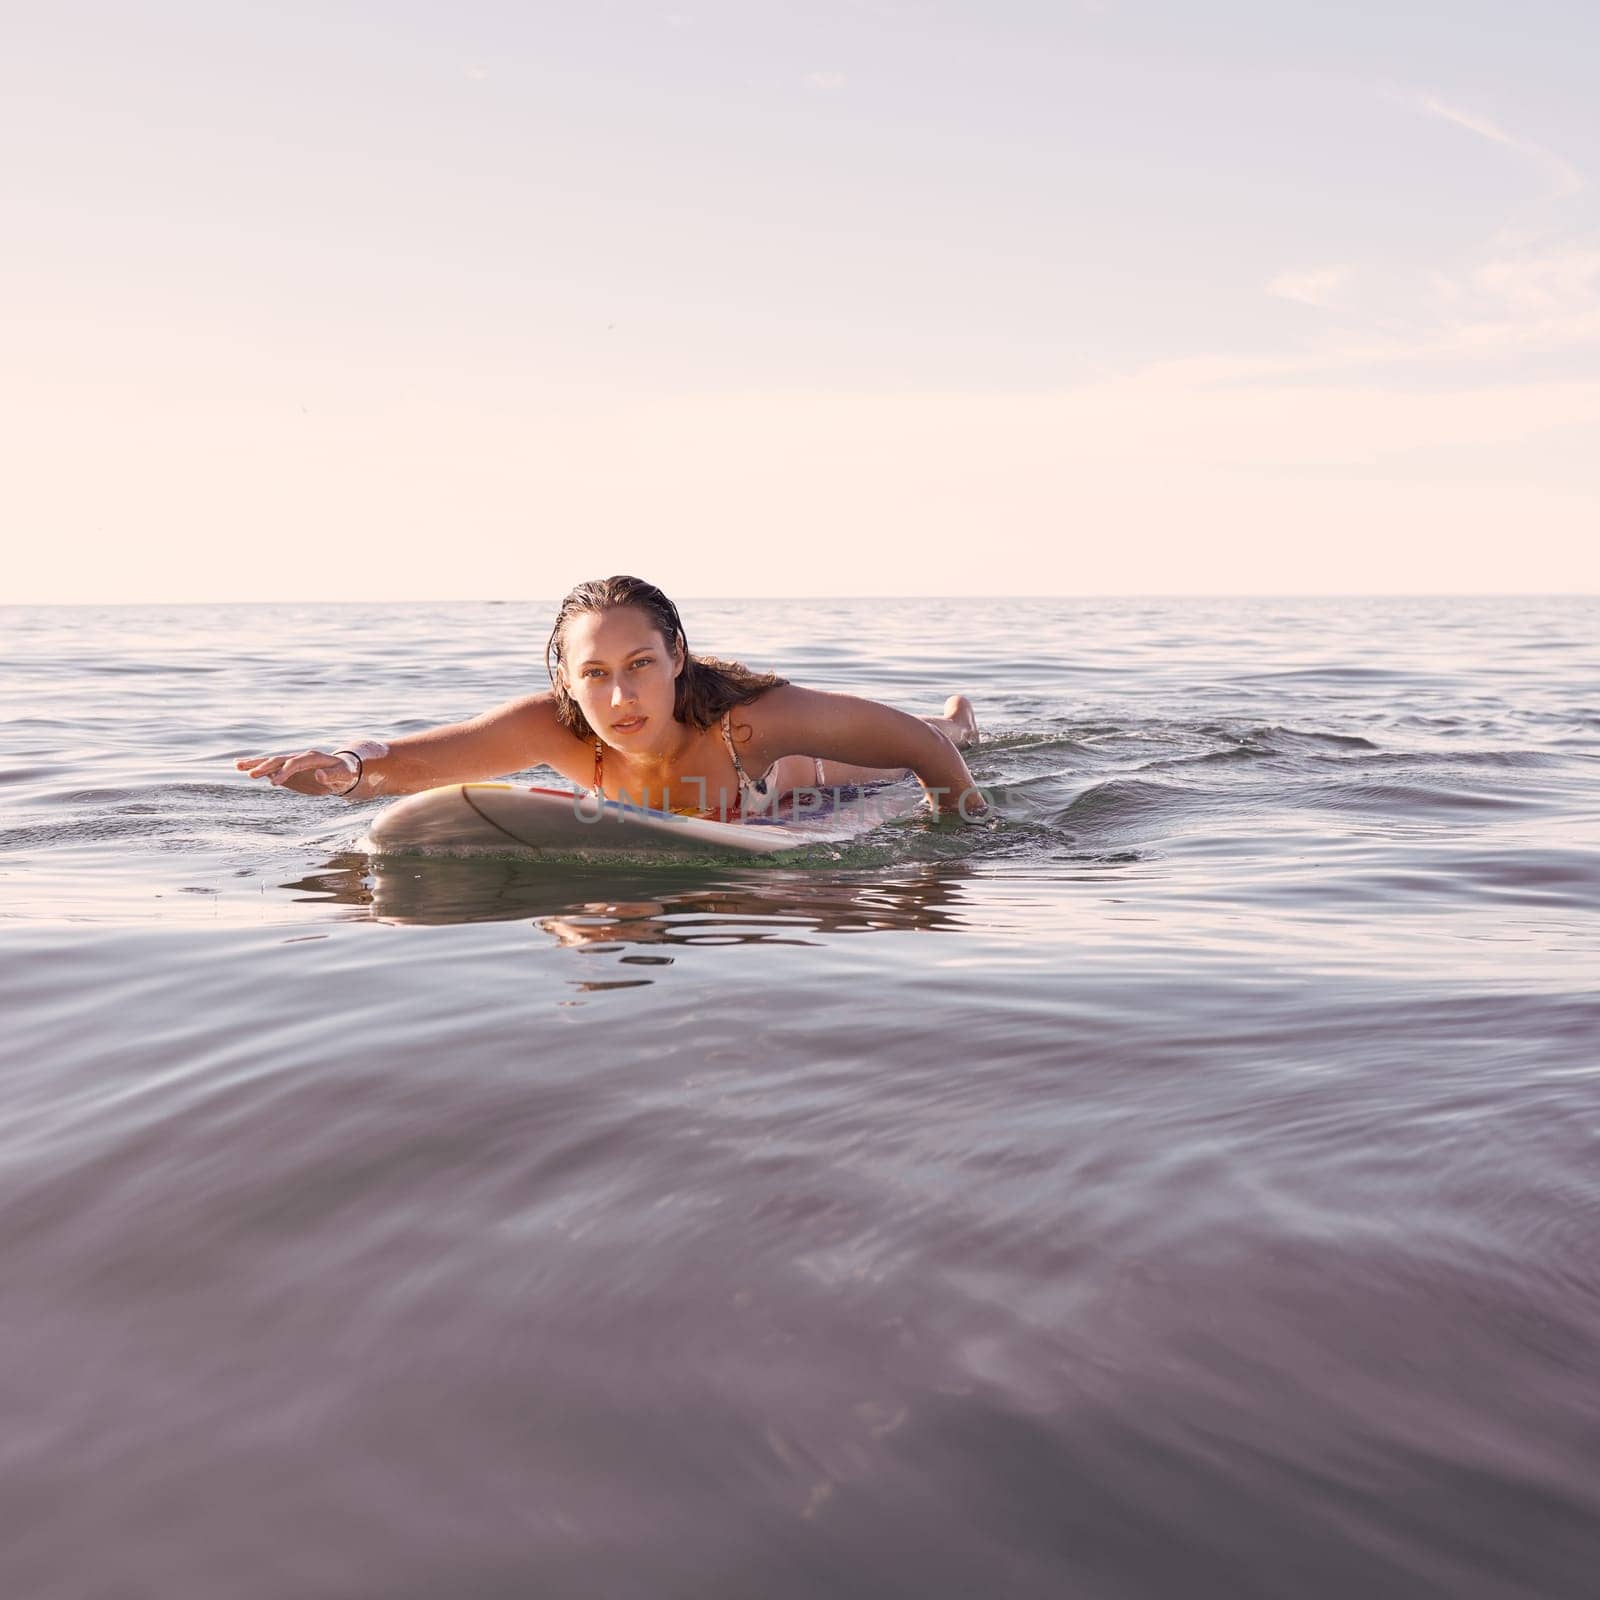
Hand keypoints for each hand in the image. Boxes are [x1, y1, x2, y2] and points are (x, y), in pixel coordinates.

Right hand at [235, 749, 356, 795]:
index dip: (285, 772)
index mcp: (312, 758)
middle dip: (265, 766)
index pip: (295, 763)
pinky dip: (257, 767)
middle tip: (250, 774)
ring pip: (271, 762)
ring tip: (237, 765)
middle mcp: (299, 758)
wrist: (342, 771)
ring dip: (255, 763)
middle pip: (279, 760)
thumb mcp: (343, 775)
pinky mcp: (287, 771)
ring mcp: (291, 764)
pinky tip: (242, 767)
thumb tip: (319, 775)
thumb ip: (332, 776)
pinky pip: (271, 769)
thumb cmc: (345, 773)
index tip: (275, 783)